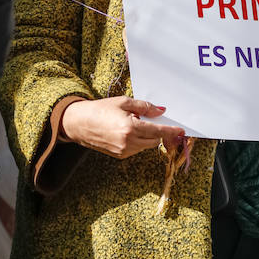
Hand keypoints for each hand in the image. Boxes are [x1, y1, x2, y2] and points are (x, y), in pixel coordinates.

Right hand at [59, 97, 184, 158]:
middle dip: (158, 132)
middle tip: (151, 121)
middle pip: (155, 140)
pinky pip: (137, 149)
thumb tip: (161, 110)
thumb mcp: (124, 102)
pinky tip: (127, 131)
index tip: (181, 130)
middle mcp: (128, 142)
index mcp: (130, 128)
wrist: (78, 123)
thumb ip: (145, 107)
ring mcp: (123, 151)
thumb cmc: (100, 110)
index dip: (171, 131)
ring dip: (147, 136)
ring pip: (146, 145)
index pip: (158, 131)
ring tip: (133, 124)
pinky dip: (138, 141)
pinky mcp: (119, 155)